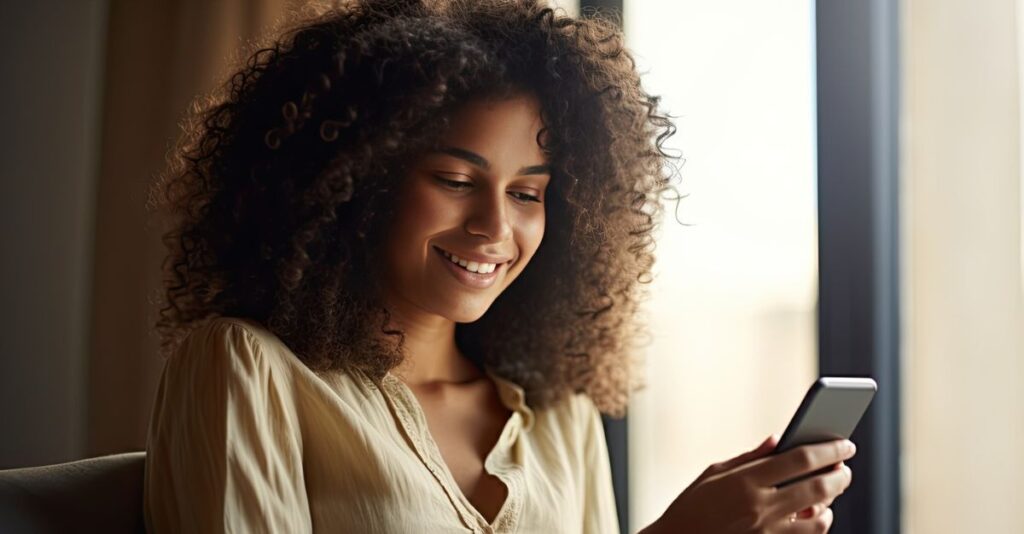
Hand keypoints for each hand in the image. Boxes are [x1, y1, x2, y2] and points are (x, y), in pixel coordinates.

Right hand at [643, 435, 854, 532]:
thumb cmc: (692, 505)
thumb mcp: (714, 473)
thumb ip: (750, 457)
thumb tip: (779, 440)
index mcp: (745, 480)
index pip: (799, 459)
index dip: (828, 450)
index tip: (844, 443)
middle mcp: (760, 506)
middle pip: (817, 487)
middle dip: (840, 475)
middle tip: (846, 467)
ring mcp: (766, 531)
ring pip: (820, 518)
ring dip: (832, 502)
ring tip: (832, 490)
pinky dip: (818, 523)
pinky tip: (817, 513)